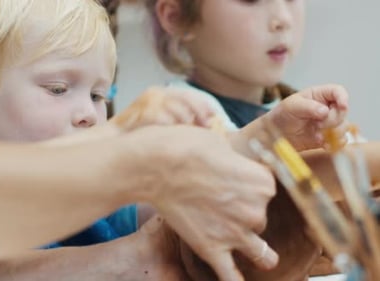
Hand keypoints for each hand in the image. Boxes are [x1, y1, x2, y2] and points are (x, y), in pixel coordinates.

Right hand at [111, 87, 213, 129]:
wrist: (113, 138)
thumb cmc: (140, 133)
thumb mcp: (163, 122)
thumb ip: (181, 120)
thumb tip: (208, 126)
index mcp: (162, 93)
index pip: (189, 95)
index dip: (203, 106)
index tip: (215, 118)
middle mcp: (156, 93)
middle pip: (185, 98)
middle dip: (199, 112)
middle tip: (208, 126)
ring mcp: (146, 102)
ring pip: (174, 107)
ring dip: (186, 119)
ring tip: (192, 131)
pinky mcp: (139, 112)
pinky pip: (159, 116)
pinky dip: (169, 124)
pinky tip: (175, 133)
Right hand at [128, 125, 278, 280]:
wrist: (155, 166)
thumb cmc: (184, 147)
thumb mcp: (220, 144)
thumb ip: (235, 162)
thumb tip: (232, 166)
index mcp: (262, 183)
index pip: (266, 189)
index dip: (249, 185)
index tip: (232, 180)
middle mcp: (255, 210)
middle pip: (260, 217)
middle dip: (244, 212)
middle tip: (220, 201)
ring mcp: (234, 233)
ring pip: (260, 252)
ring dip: (256, 250)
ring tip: (249, 248)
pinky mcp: (211, 248)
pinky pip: (230, 276)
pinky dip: (235, 280)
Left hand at [267, 84, 348, 150]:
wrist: (276, 136)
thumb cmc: (282, 115)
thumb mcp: (291, 106)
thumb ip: (308, 107)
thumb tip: (325, 111)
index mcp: (319, 95)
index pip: (338, 91)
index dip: (343, 97)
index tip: (342, 106)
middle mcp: (327, 107)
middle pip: (342, 111)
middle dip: (332, 120)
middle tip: (317, 125)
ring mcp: (329, 123)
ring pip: (344, 126)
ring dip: (334, 132)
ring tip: (317, 135)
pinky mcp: (328, 137)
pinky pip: (341, 140)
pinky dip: (334, 143)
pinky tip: (323, 144)